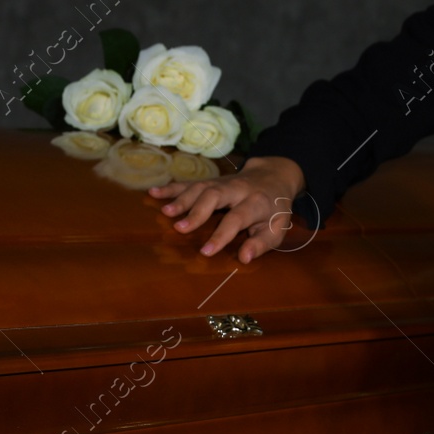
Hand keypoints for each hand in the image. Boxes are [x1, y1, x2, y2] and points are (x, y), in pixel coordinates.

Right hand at [146, 155, 306, 262]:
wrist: (275, 174)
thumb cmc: (275, 208)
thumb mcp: (278, 227)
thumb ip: (262, 243)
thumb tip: (244, 258)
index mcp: (256, 203)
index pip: (236, 218)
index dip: (221, 235)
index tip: (205, 251)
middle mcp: (237, 189)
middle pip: (214, 195)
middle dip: (196, 211)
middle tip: (179, 229)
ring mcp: (222, 182)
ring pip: (200, 187)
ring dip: (181, 199)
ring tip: (165, 213)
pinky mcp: (211, 180)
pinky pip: (190, 182)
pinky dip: (171, 188)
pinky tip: (154, 193)